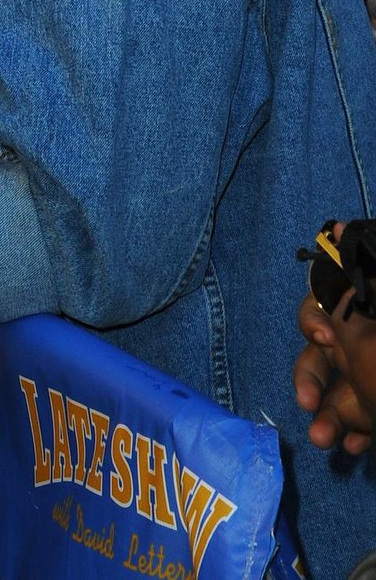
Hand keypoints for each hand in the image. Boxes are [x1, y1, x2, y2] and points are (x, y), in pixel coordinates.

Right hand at [294, 255, 375, 453]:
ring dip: (323, 416)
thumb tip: (339, 227)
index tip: (327, 339)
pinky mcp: (373, 408)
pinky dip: (352, 435)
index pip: (322, 305)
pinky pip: (356, 422)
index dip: (314, 320)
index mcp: (360, 310)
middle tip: (307, 401)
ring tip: (321, 437)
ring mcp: (365, 379)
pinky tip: (355, 448)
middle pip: (317, 356)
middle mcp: (357, 343)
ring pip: (332, 395)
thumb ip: (371, 269)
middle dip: (308, 379)